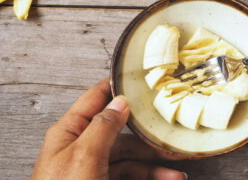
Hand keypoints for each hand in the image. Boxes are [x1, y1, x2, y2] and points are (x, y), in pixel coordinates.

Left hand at [31, 78, 186, 179]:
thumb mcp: (84, 156)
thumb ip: (103, 126)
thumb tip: (120, 101)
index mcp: (70, 131)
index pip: (96, 97)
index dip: (117, 85)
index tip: (139, 78)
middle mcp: (82, 145)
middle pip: (121, 131)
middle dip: (147, 135)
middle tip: (169, 133)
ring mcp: (93, 166)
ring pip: (130, 157)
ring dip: (154, 162)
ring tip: (176, 169)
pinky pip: (130, 174)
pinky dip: (150, 177)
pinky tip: (166, 179)